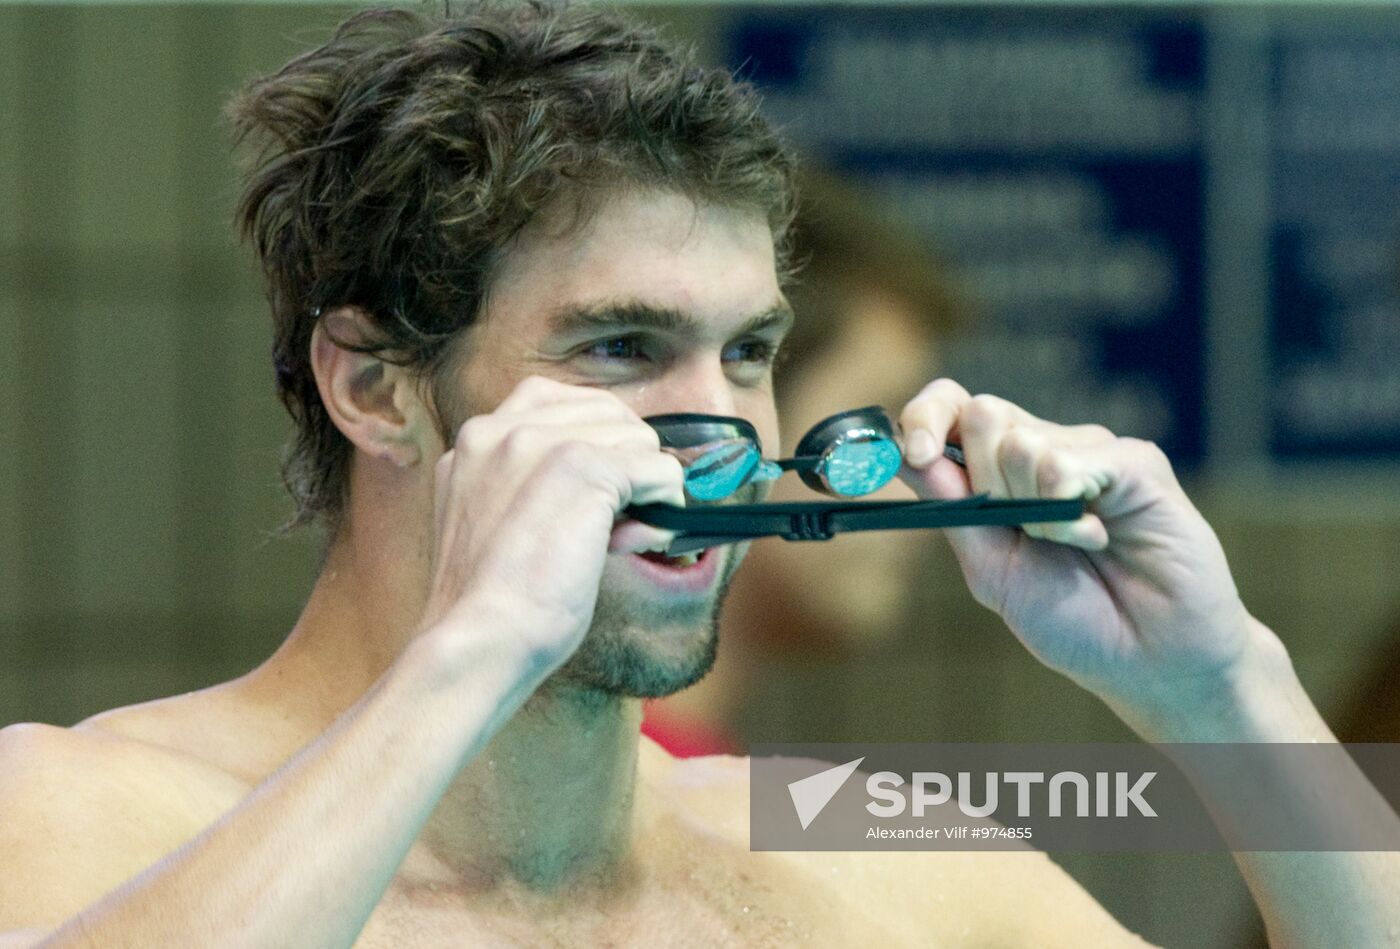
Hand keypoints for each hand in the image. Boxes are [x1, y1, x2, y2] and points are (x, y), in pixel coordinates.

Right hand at [419, 376, 684, 679]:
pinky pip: (659, 469)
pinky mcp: (581, 464)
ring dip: (644, 489)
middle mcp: (502, 429)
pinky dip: (664, 505)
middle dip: (624, 464)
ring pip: (638, 439)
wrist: (484, 639)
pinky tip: (636, 542)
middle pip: (607, 414)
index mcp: (475, 440)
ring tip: (615, 541)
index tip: (597, 493)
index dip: (595, 443)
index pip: (557, 402)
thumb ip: (530, 483)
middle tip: (611, 523)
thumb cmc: (495, 604)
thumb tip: (616, 477)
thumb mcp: (493, 521)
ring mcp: (541, 441)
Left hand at [898, 379, 1256, 714]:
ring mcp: (1091, 451)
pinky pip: (1066, 463)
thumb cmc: (1073, 619)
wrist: (1148, 660)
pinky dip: (1068, 514)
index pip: (951, 408)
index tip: (916, 454)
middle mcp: (1046, 448)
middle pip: (981, 415)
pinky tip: (1100, 538)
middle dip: (985, 482)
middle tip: (1024, 532)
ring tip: (1074, 546)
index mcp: (1002, 471)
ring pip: (1021, 443)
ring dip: (1034, 511)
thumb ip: (953, 509)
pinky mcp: (1135, 461)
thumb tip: (903, 454)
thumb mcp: (992, 570)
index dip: (924, 418)